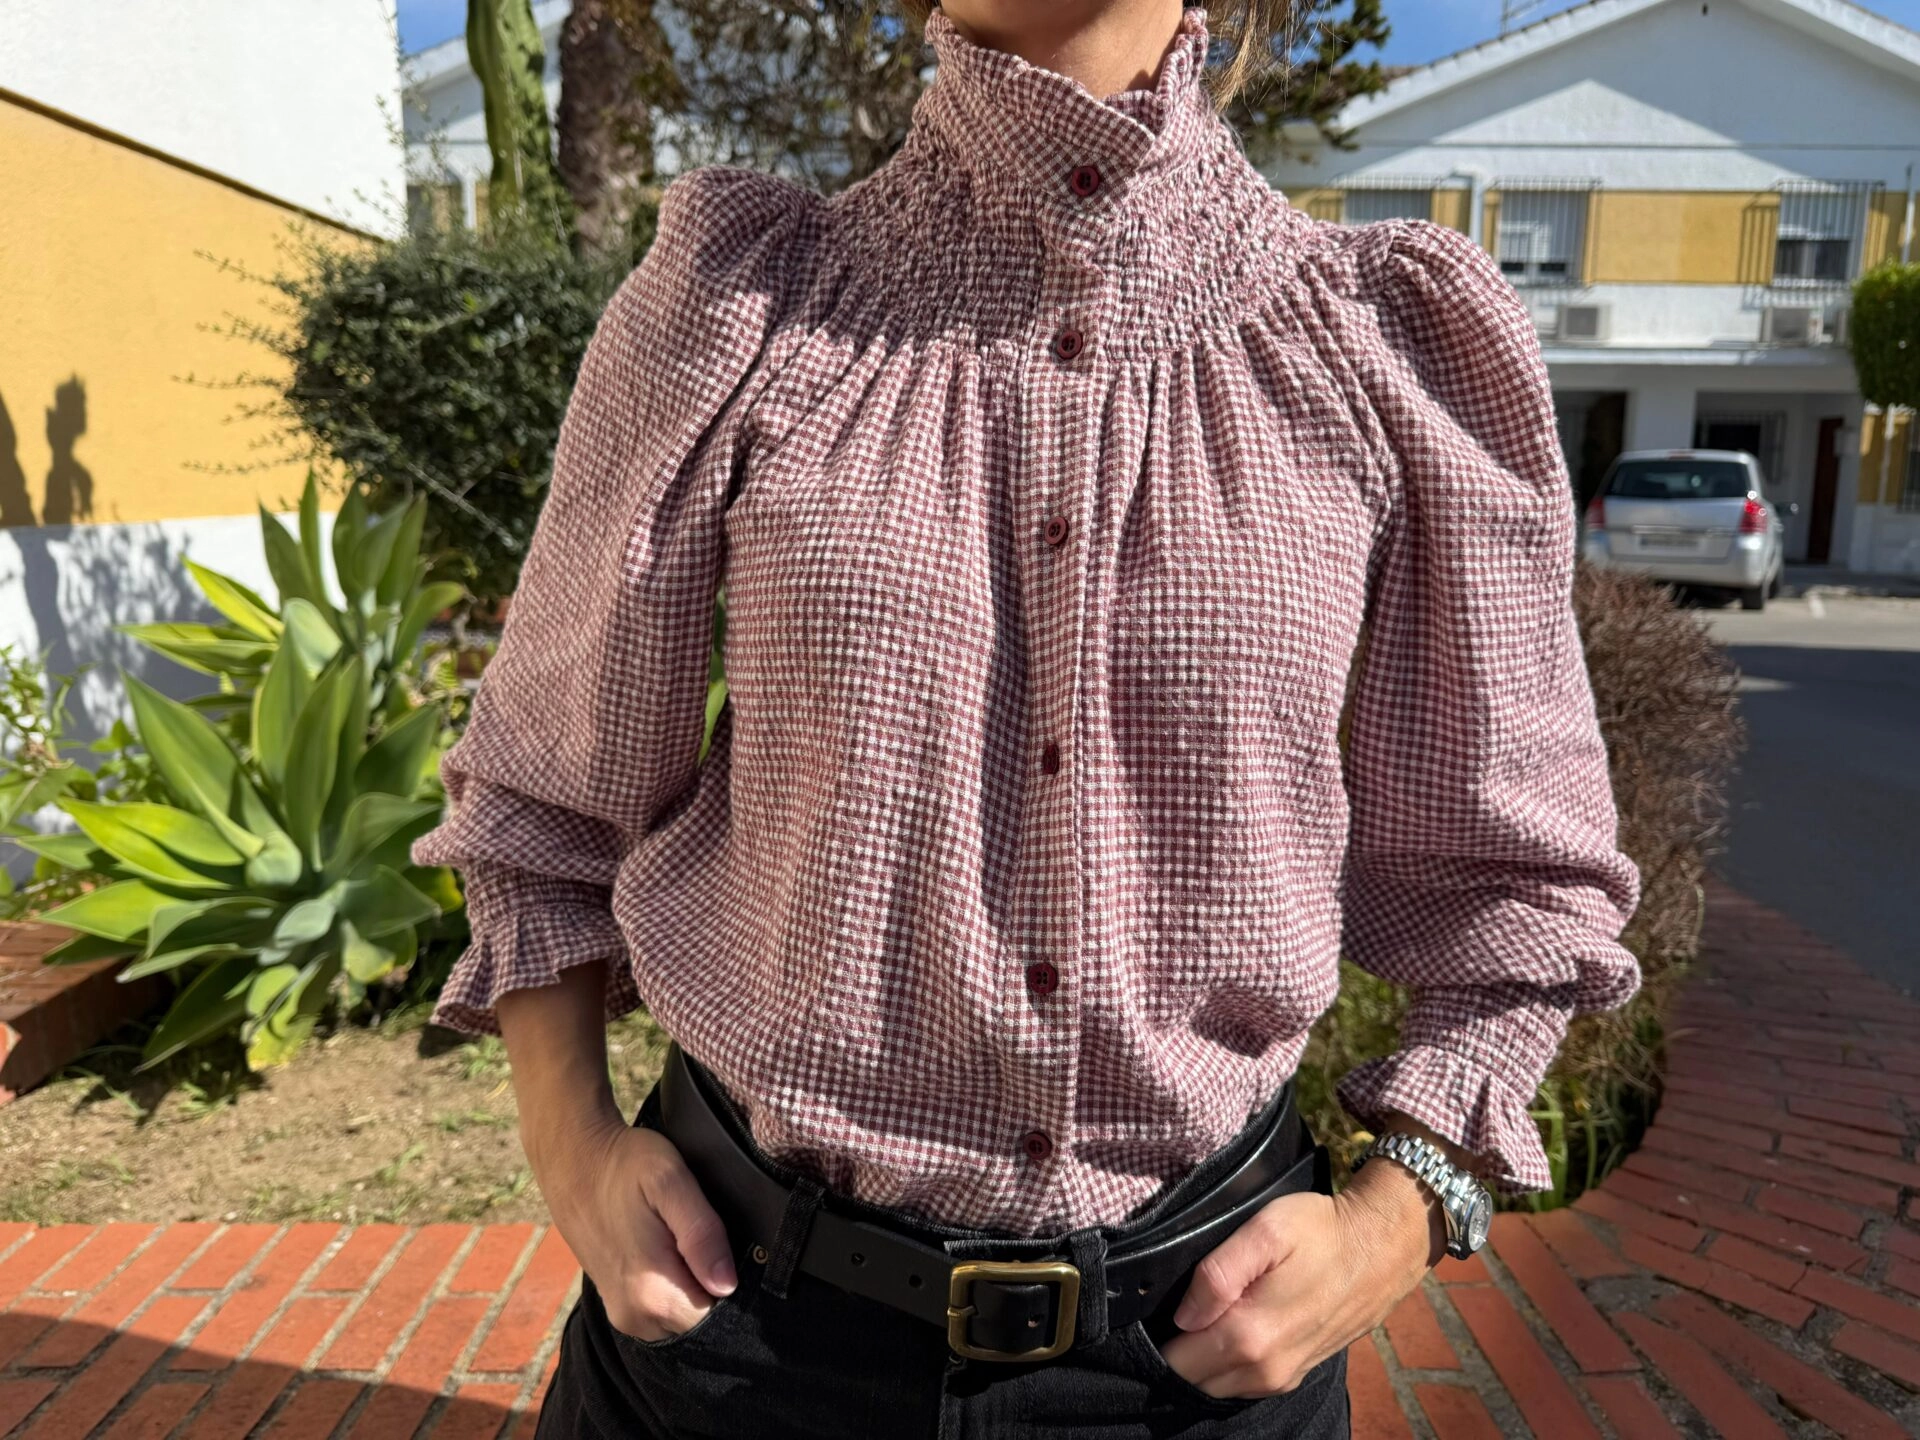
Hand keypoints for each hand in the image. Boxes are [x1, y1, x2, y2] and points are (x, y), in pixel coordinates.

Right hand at [494, 966, 736, 1343]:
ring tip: (677, 1213)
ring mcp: (626, 1306)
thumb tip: (722, 1283)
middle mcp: (636, 1312)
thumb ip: (698, 1229)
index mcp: (649, 1290)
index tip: (717, 1223)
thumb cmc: (626, 1156)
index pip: (717, 1309)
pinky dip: (675, 1263)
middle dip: (709, 1263)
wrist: (567, 1151)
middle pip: (705, 1310)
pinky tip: (667, 1228)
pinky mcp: (622, 1294)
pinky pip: (668, 1293)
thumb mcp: (670, 1178)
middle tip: (694, 1211)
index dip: (725, 1265)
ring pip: (686, 1301)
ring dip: (691, 1262)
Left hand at [1158, 1142, 1445, 1398]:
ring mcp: (1282, 1377)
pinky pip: (1241, 1385)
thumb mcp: (1266, 1230)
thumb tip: (1184, 1316)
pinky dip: (1223, 1367)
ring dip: (1197, 1363)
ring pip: (1215, 1387)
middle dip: (1172, 1355)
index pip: (1175, 1362)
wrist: (1382, 1248)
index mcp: (1250, 1336)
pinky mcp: (1295, 1373)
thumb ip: (1218, 1274)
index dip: (1151, 1341)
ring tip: (1194, 1319)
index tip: (1146, 1314)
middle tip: (1163, 1314)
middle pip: (1191, 1381)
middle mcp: (1264, 1370)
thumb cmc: (1322, 1231)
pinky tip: (1222, 1332)